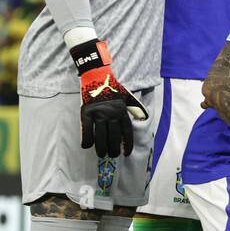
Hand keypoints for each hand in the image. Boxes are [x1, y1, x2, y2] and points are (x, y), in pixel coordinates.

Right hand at [70, 39, 148, 157]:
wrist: (97, 74)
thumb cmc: (113, 87)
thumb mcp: (127, 97)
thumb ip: (134, 108)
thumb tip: (143, 119)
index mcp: (122, 111)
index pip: (126, 131)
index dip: (126, 144)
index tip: (125, 153)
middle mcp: (111, 113)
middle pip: (113, 136)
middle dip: (113, 148)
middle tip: (112, 155)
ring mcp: (98, 113)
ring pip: (100, 135)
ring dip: (101, 147)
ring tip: (101, 154)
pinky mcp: (86, 111)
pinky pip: (86, 129)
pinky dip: (86, 139)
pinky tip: (86, 146)